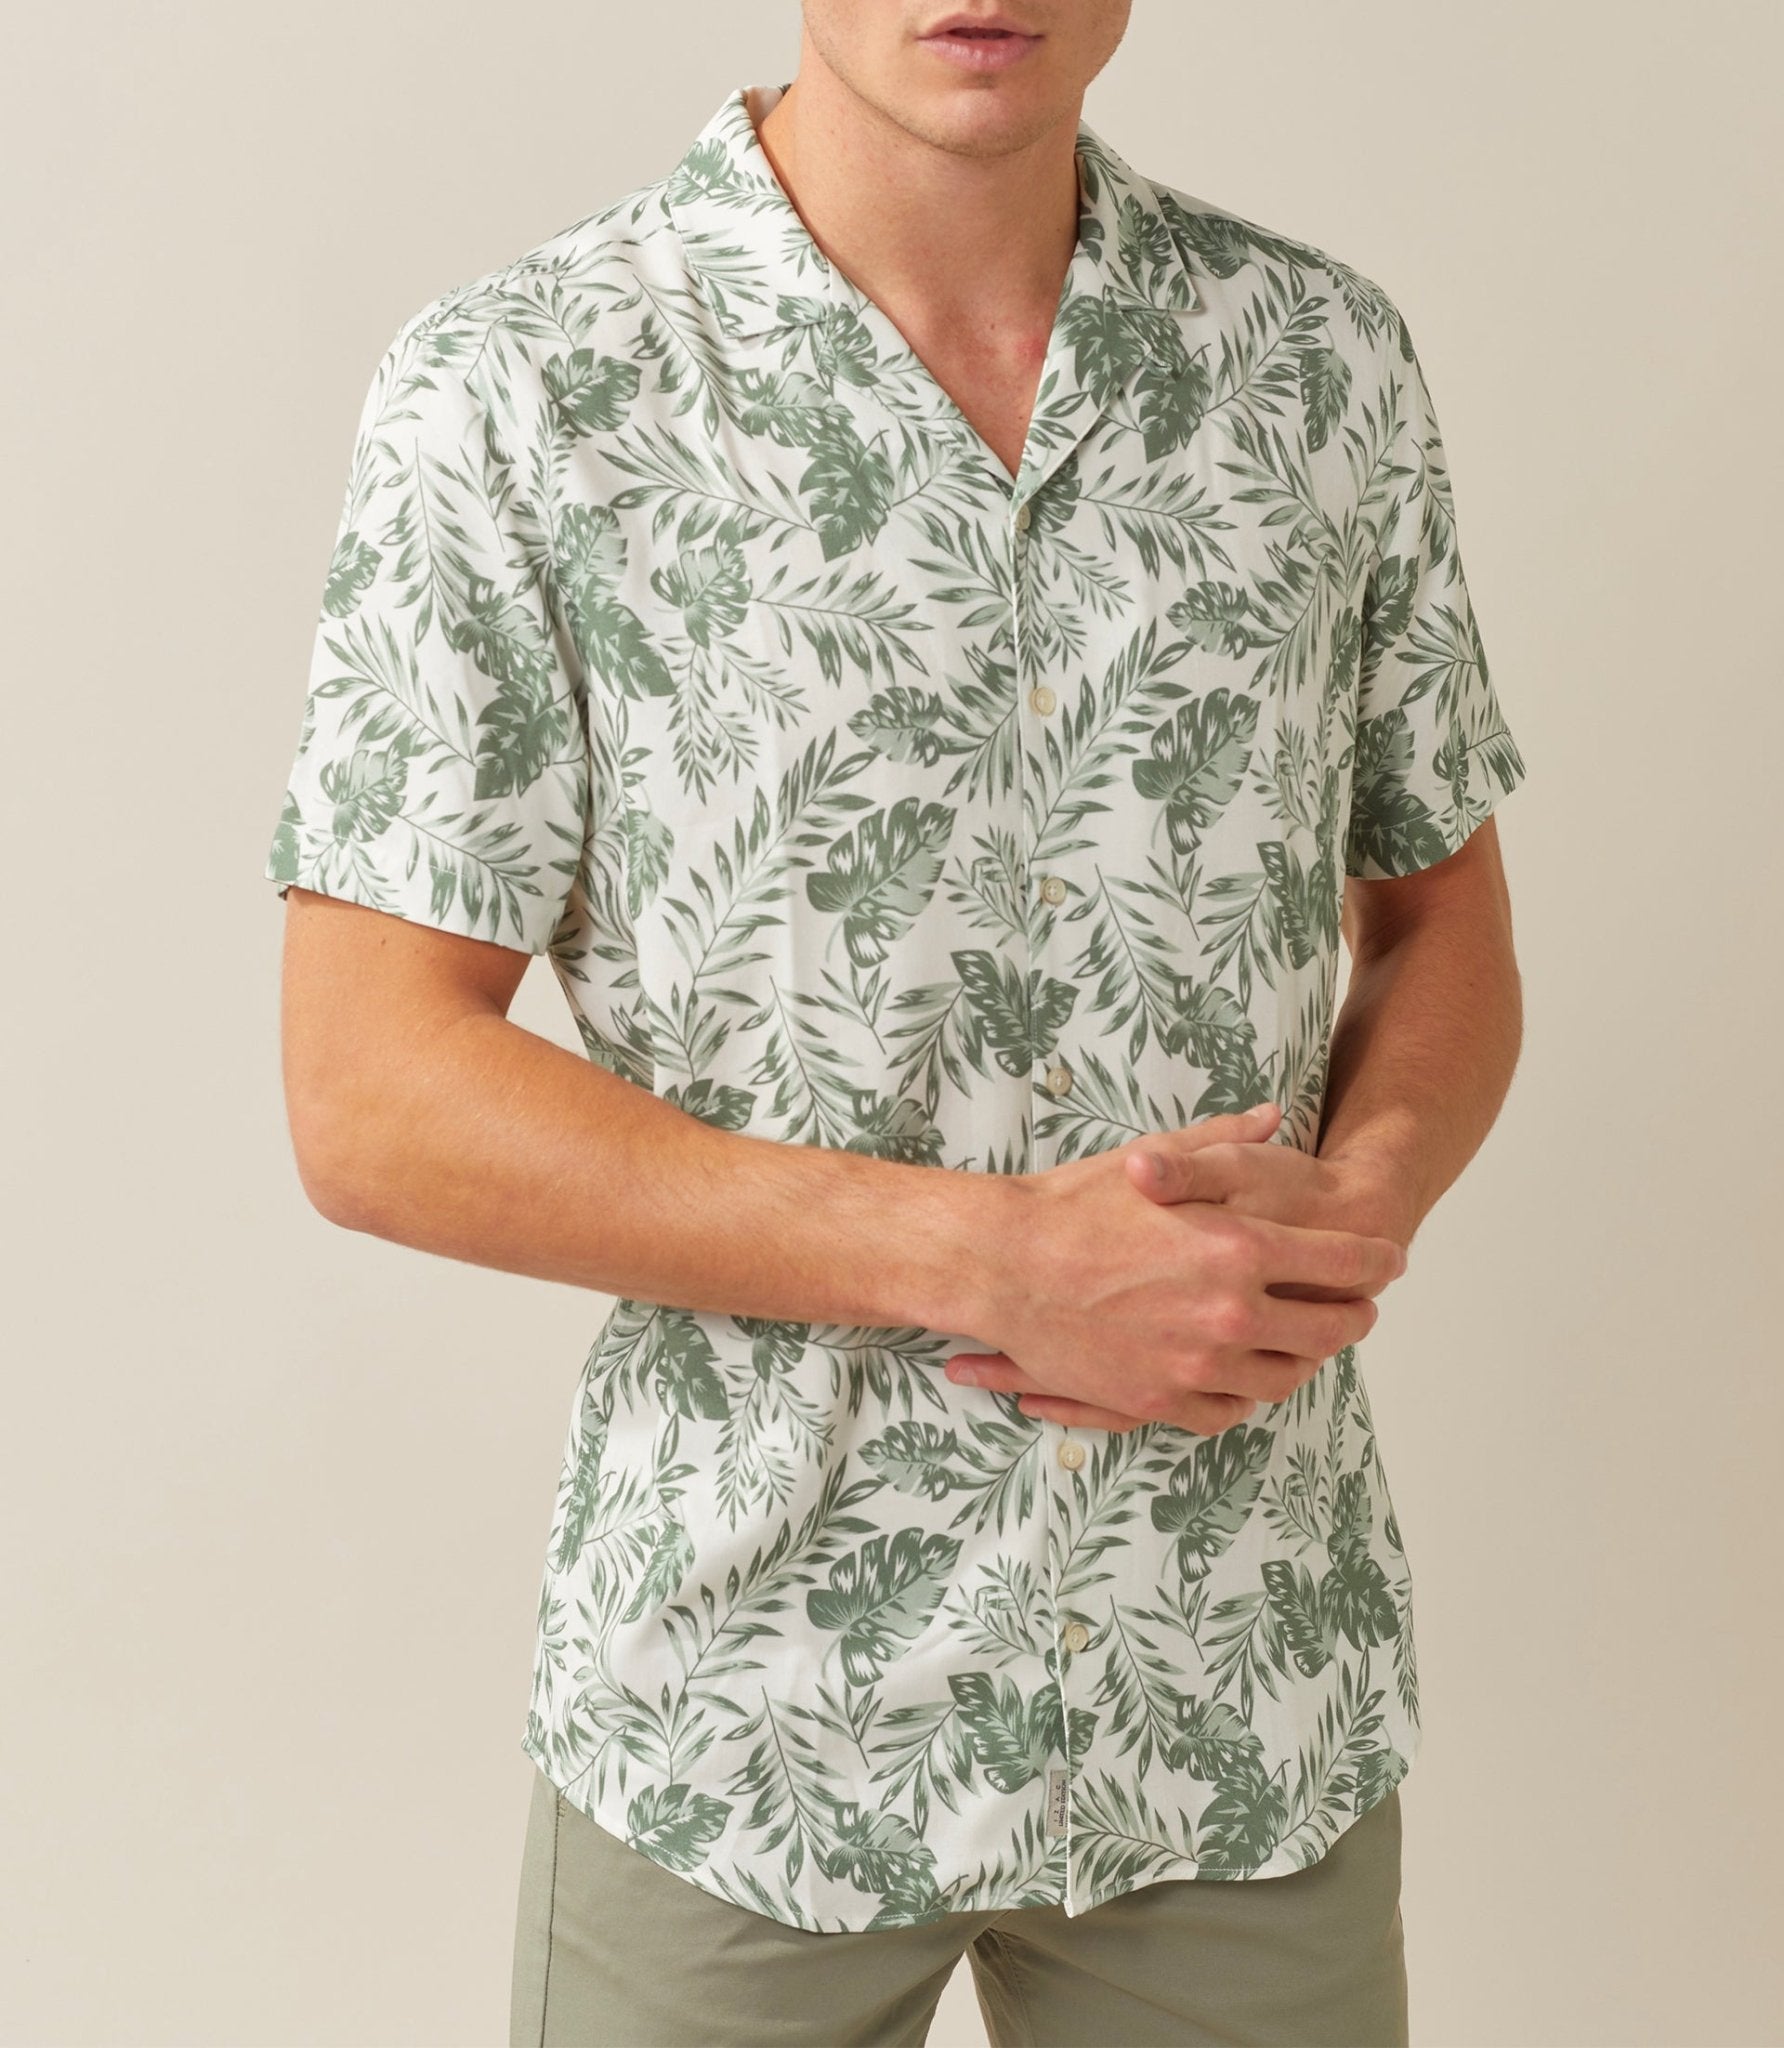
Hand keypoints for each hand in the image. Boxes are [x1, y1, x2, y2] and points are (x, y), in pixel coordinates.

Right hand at [947, 1101, 1407, 1434]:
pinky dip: (1246, 1394)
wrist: (1002, 1266)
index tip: (1388, 1261)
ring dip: (1306, 1360)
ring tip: (1308, 1344)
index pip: (1342, 1262)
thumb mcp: (1156, 1157)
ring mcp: (1196, 1365)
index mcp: (1239, 1249)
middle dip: (1353, 1316)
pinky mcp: (1159, 1400)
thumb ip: (1225, 1142)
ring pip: (1283, 1376)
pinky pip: (1227, 1409)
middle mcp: (1229, 1314)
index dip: (1375, 1261)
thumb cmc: (1073, 1206)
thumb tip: (1273, 1115)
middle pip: (1327, 1328)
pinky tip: (1248, 1376)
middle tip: (1359, 1308)